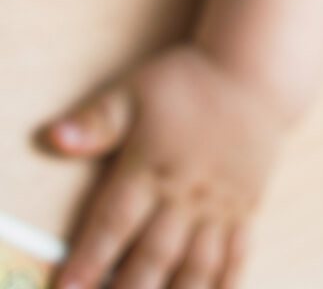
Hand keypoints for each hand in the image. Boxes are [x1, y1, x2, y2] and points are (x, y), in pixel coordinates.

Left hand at [43, 44, 277, 288]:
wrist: (251, 72)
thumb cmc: (185, 82)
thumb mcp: (134, 91)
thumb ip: (96, 120)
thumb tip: (54, 137)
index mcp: (154, 165)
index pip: (115, 222)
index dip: (90, 258)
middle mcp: (188, 192)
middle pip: (153, 255)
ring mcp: (221, 206)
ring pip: (195, 266)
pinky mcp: (246, 210)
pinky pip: (235, 258)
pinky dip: (222, 287)